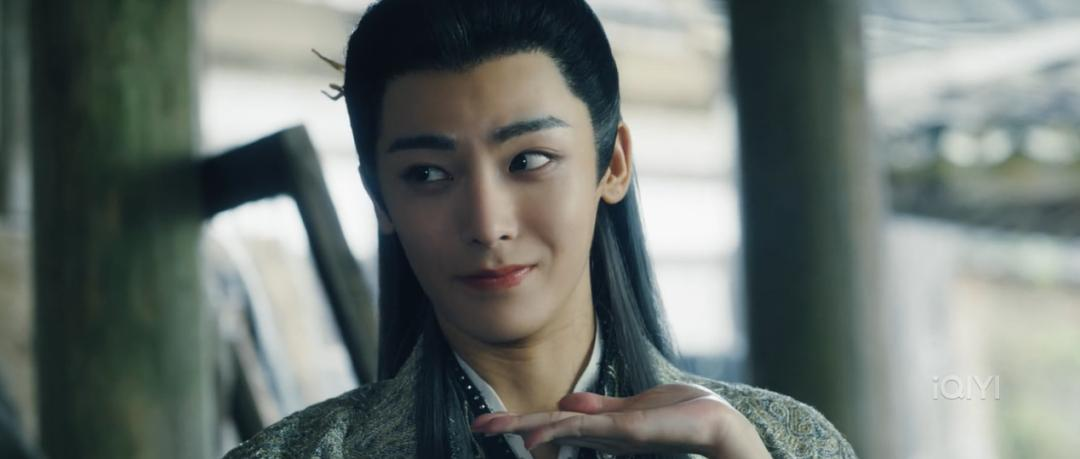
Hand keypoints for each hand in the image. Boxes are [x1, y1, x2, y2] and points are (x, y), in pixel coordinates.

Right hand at [470, 383, 770, 457]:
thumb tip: (565, 400)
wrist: (717, 422)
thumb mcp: (632, 408)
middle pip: (550, 425)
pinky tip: (541, 431)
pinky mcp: (630, 430)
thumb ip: (600, 408)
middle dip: (513, 425)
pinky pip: (590, 426)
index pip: (552, 419)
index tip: (485, 421)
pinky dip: (564, 428)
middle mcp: (601, 434)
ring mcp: (614, 433)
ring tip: (496, 428)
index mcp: (600, 426)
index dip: (519, 420)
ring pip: (563, 426)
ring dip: (530, 426)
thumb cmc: (680, 415)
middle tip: (477, 426)